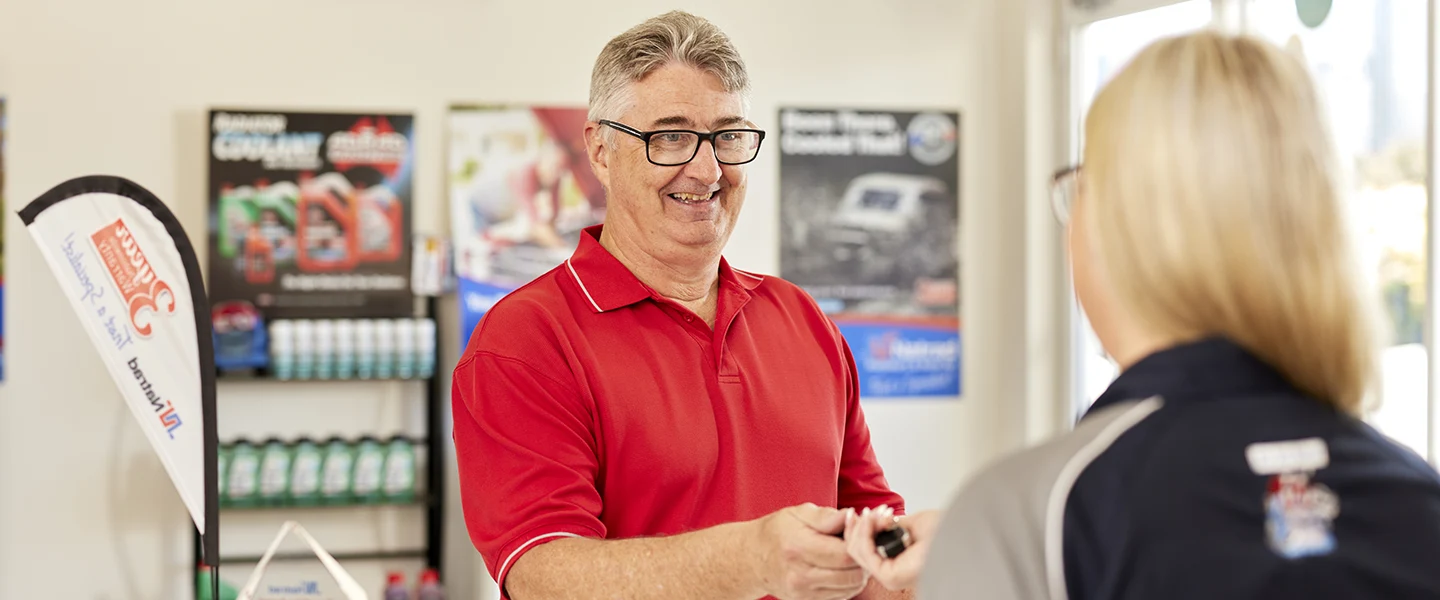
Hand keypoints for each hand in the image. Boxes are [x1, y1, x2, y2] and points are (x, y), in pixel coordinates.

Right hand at [750, 503, 868, 599]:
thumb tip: (852, 516)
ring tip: (851, 556)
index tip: (860, 533)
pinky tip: (841, 568)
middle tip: (861, 545)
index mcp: (798, 547)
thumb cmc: (776, 532)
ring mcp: (803, 592)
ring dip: (858, 573)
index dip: (860, 543)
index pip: (845, 554)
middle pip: (851, 575)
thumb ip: (826, 516)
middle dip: (863, 560)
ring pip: (850, 588)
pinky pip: (841, 596)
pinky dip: (848, 583)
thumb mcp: (797, 513)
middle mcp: (800, 574)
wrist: (751, 558)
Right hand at [843, 506, 938, 591]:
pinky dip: (866, 531)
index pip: (862, 549)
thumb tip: (869, 520)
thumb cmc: (947, 531)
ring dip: (863, 526)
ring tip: (878, 514)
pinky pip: (864, 552)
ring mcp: (890, 576)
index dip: (856, 530)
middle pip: (855, 550)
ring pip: (856, 550)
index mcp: (895, 560)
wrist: (962, 534)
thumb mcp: (908, 523)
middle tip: (869, 511)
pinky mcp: (890, 577)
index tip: (856, 513)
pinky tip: (875, 520)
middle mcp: (891, 570)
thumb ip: (887, 526)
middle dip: (857, 526)